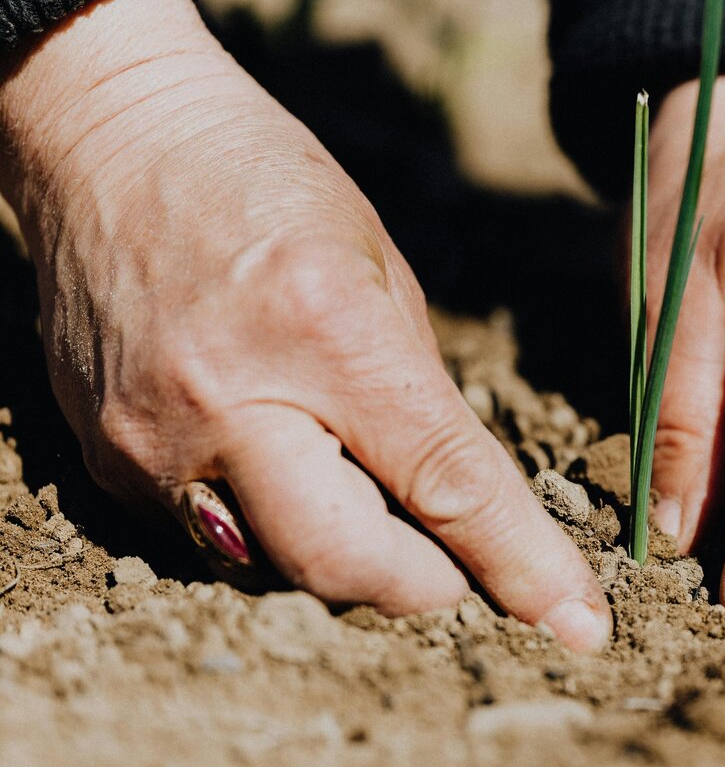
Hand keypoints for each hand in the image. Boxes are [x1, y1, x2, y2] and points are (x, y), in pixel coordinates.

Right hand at [0, 0, 611, 651]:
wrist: (111, 143)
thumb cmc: (265, 184)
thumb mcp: (381, 269)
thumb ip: (420, 397)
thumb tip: (458, 503)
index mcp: (326, 332)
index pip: (445, 484)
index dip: (520, 565)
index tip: (576, 624)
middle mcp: (230, 402)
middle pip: (348, 566)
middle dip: (425, 585)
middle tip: (455, 563)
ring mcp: (153, 443)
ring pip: (278, 570)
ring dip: (346, 557)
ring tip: (358, 488)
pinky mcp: (106, 462)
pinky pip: (211, 541)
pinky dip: (271, 525)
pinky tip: (280, 462)